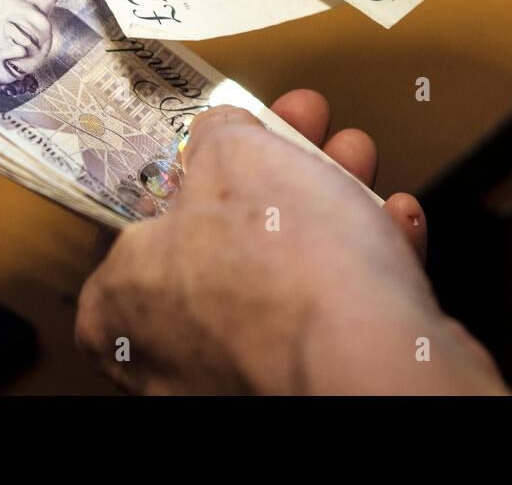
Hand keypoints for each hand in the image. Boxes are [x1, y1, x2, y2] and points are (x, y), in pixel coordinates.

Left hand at [75, 89, 508, 393]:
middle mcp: (169, 352)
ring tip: (356, 159)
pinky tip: (392, 222)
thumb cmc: (286, 270)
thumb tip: (223, 133)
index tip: (228, 128)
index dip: (191, 157)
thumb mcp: (236, 152)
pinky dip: (362, 267)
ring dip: (330, 204)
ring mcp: (240, 375)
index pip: (136, 217)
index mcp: (120, 301)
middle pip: (223, 236)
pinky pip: (331, 314)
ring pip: (285, 272)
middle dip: (278, 169)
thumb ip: (217, 136)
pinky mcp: (308, 383)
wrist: (373, 361)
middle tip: (306, 128)